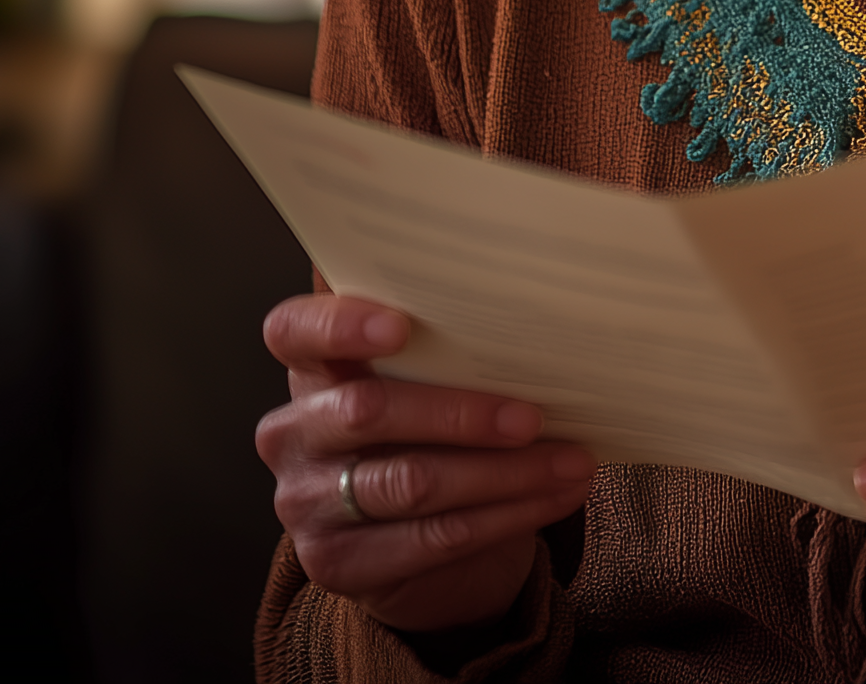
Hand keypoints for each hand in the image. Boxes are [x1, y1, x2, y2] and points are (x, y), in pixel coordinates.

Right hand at [257, 293, 594, 633]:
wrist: (422, 547)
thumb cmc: (432, 433)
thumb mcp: (428, 382)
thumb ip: (445, 345)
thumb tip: (529, 301)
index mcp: (314, 368)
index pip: (294, 330)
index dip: (339, 325)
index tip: (401, 325)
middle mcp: (295, 432)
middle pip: (368, 410)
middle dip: (462, 413)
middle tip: (534, 415)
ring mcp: (306, 503)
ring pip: (412, 482)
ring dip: (506, 473)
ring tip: (571, 461)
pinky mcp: (336, 563)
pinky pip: (433, 538)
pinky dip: (506, 515)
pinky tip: (555, 496)